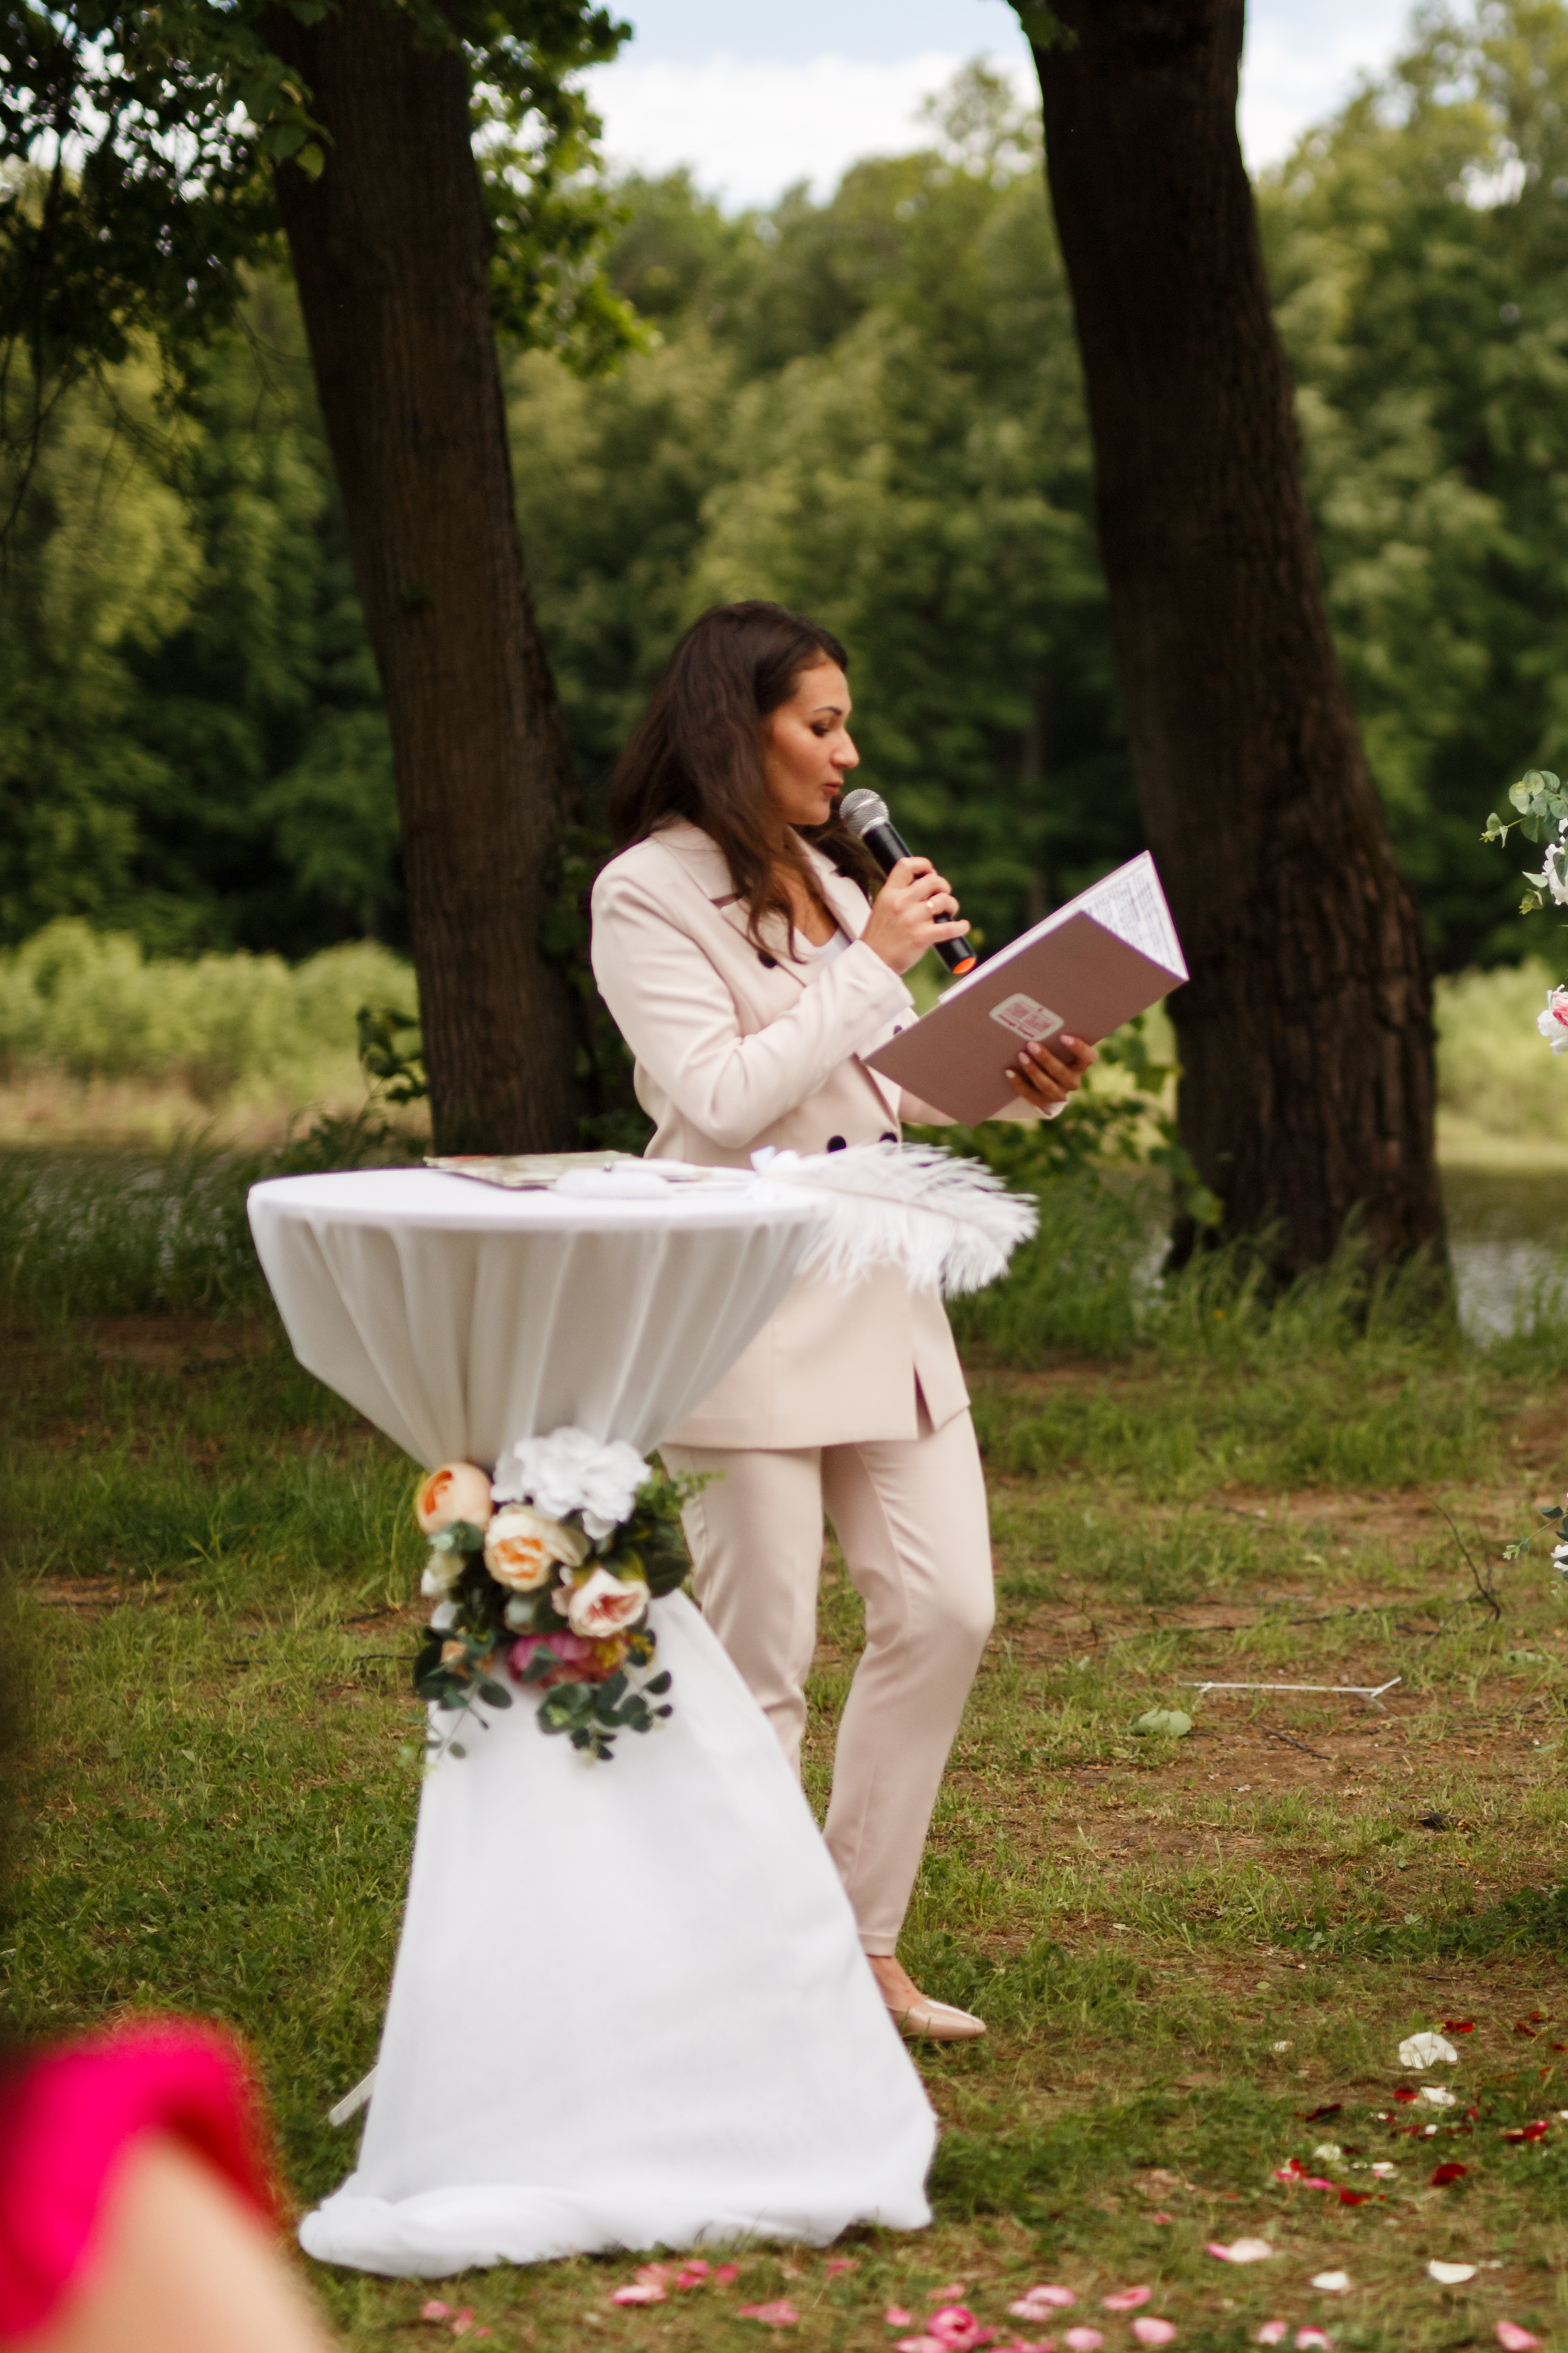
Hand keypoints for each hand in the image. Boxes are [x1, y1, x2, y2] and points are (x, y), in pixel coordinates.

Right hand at [862, 855, 969, 975]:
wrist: (872, 963)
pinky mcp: (922, 937)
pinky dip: (960, 927)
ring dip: (952, 905)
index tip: (930, 871)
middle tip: (944, 894)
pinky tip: (962, 926)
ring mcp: (912, 919)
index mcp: (889, 893)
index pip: (906, 865)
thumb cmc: (879, 938)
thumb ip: (900, 896)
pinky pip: (949, 927)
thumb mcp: (882, 908)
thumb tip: (924, 887)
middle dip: (943, 886)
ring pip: (943, 901)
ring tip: (950, 912)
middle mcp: (901, 903)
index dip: (923, 864)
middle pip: (932, 881)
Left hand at [1006, 1033, 1096, 1111]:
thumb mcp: (1055, 1042)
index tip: (1063, 1036)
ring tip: (1020, 1055)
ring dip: (1033, 1070)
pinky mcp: (1043, 1102)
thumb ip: (1054, 1032)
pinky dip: (1018, 1083)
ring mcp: (1059, 1093)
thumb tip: (1041, 1007)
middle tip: (1031, 1044)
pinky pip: (1030, 1095)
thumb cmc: (1050, 1049)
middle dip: (1046, 1059)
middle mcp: (1073, 1080)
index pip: (1088, 1057)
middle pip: (1063, 1073)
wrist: (1044, 1076)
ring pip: (1047, 1085)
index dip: (1078, 1048)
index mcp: (1081, 1064)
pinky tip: (1009, 1071)